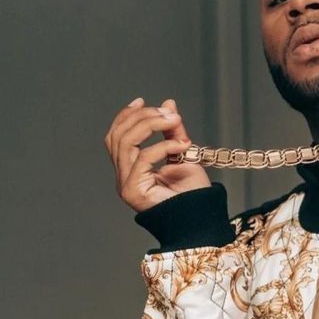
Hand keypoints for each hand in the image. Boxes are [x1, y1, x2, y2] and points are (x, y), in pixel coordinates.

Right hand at [104, 97, 211, 211]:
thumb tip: (169, 104)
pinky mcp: (133, 191)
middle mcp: (123, 175)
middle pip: (118, 136)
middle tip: (169, 113)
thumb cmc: (192, 193)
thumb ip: (173, 131)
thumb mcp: (183, 153)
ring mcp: (125, 184)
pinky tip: (182, 145)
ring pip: (125, 143)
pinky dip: (163, 146)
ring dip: (151, 125)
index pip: (117, 136)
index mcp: (131, 167)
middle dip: (143, 117)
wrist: (201, 218)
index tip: (142, 101)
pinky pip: (143, 159)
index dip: (126, 116)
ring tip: (175, 121)